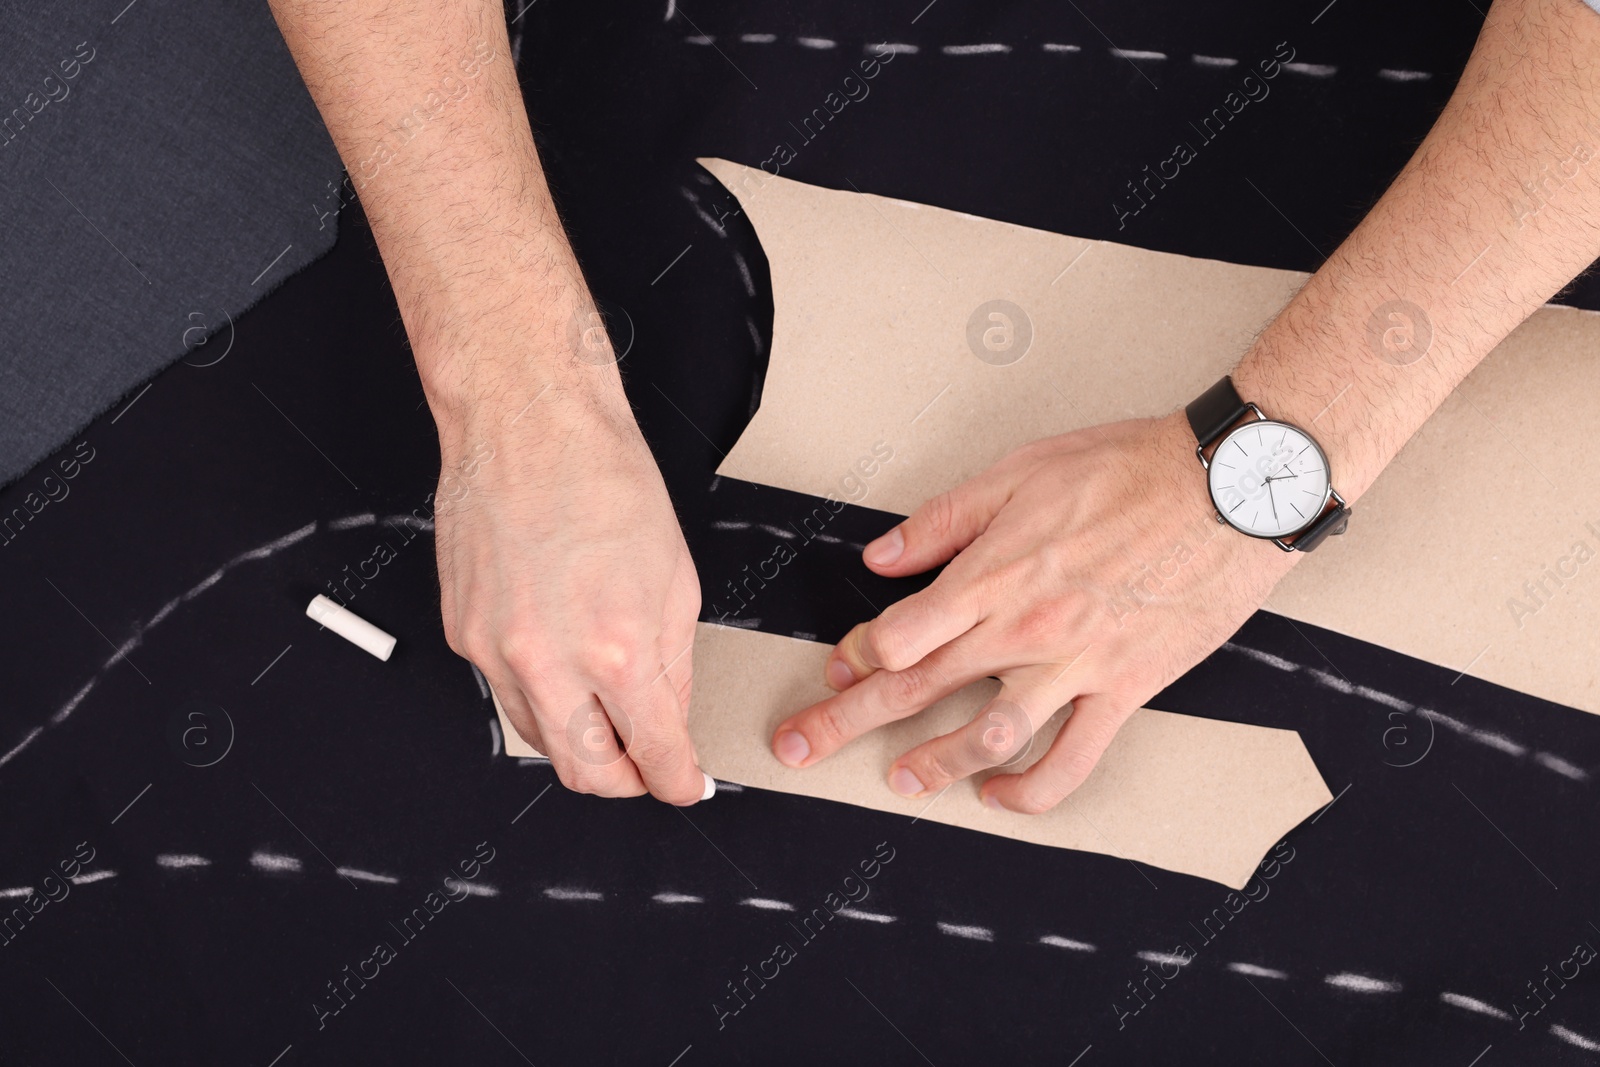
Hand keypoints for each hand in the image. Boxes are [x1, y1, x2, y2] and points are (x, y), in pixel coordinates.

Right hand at [434, 341, 706, 804]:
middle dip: (625, 782)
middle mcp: (549, 661)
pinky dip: (541, 696)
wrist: (528, 424)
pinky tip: (563, 663)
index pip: (654, 754)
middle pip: (586, 774)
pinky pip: (505, 694)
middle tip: (646, 767)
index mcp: (617, 647)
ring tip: (608, 716)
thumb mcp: (677, 576)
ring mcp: (496, 653)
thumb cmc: (605, 479)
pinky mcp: (464, 635)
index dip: (677, 781)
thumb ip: (674, 663)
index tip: (685, 784)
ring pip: (540, 742)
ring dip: (580, 745)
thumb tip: (669, 718)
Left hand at [769, 411, 1299, 813]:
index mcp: (994, 573)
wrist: (1230, 487)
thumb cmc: (1131, 469)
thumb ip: (944, 520)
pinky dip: (1032, 791)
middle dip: (846, 720)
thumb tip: (879, 557)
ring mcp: (1077, 665)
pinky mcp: (1127, 689)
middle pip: (919, 688)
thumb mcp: (1022, 471)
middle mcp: (1026, 628)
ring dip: (934, 765)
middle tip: (797, 748)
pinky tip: (1000, 795)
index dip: (857, 653)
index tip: (836, 666)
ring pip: (988, 736)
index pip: (901, 633)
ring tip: (899, 781)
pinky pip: (1073, 759)